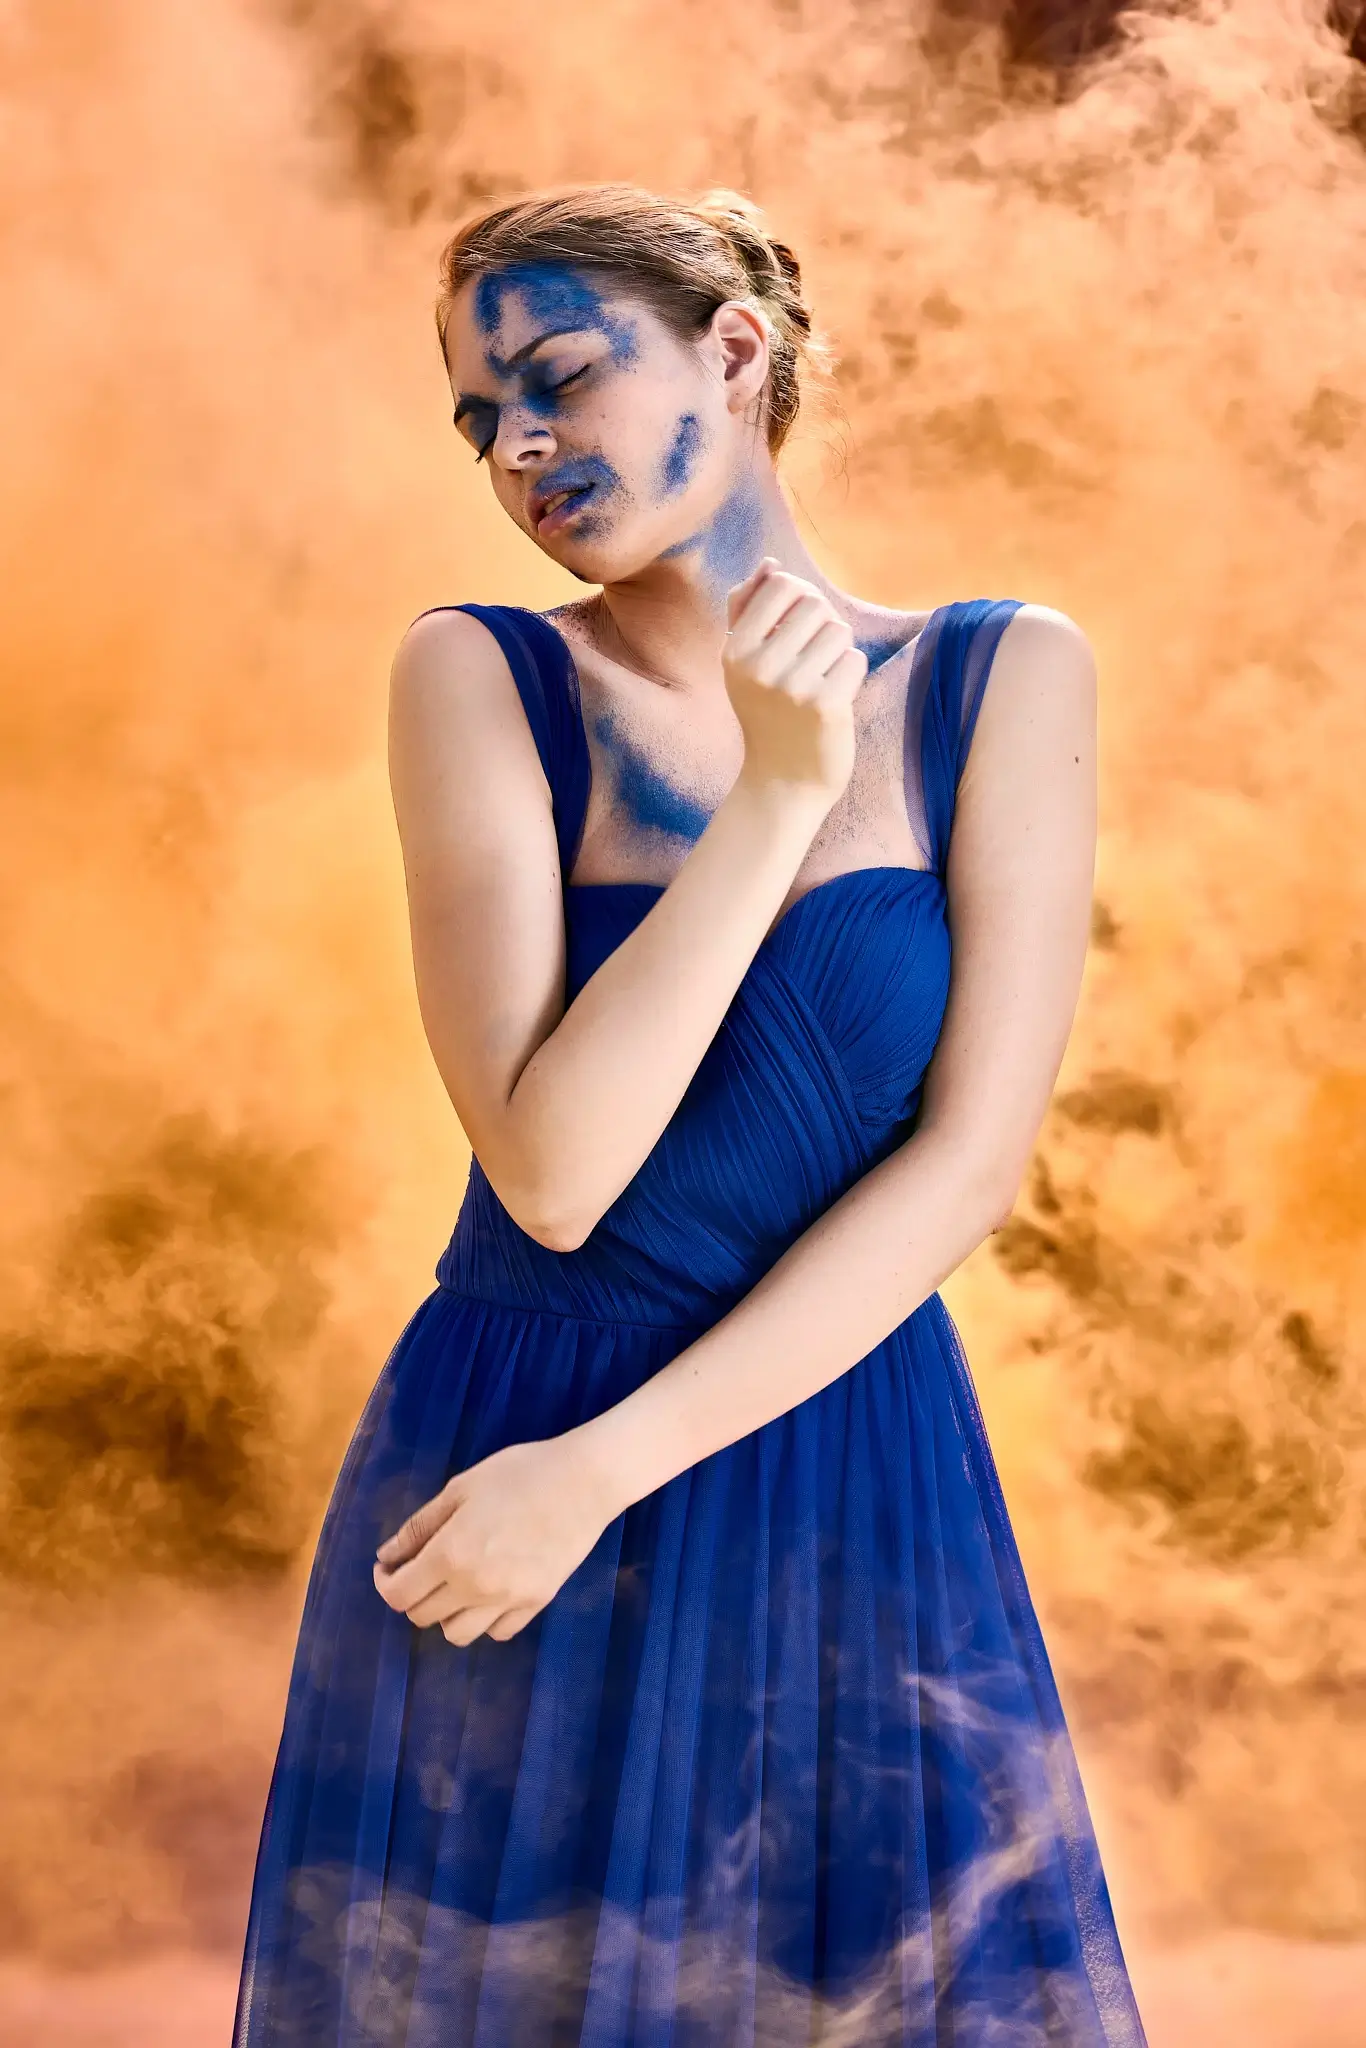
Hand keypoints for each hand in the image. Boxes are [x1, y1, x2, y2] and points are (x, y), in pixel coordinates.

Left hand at [372, 1430, 619, 1643]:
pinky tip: (489, 1592)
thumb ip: (420, 1526)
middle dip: (412, 1594)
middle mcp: (475, 1588)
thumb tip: (388, 1555)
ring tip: (455, 1584)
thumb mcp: (461, 1487)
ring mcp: (508, 1600)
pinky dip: (485, 1620)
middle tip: (421, 1568)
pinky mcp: (536, 1603)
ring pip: (458, 1634)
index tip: (388, 1567)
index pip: (399, 1595)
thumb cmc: (519, 1473)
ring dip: (446, 1613)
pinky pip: (498, 1632)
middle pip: (422, 1617)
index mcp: (451, 1555)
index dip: (384, 1583)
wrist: (584, 1481)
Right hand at [723, 558, 868, 808]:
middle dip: (824, 624)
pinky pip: (854, 659)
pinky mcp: (825, 705)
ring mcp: (792, 686)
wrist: (784, 781)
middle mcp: (758, 666)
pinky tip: (836, 697)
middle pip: (815, 604)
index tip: (799, 626)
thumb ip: (749, 610)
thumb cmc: (767, 714)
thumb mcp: (744, 664)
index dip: (800, 597)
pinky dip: (852, 675)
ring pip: (839, 631)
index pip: (781, 585)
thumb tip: (770, 565)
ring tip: (823, 678)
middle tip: (816, 656)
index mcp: (735, 651)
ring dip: (839, 651)